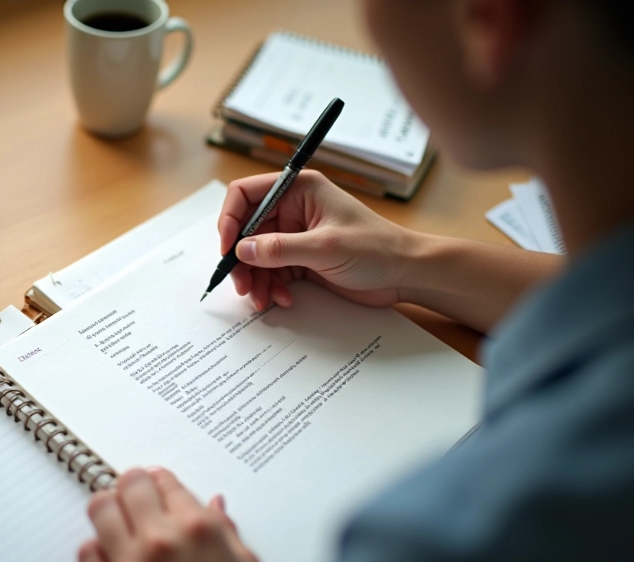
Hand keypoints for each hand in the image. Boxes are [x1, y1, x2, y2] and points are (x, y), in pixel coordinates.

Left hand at [79, 468, 261, 561]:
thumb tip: (216, 508)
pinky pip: (86, 552)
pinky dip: (95, 549)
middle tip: (137, 495)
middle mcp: (160, 540)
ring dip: (109, 510)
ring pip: (99, 508)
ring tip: (119, 520)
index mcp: (198, 530)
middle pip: (128, 483)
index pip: (165, 479)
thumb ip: (227, 534)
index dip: (161, 480)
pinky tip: (111, 554)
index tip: (159, 484)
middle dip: (132, 487)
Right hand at [219, 170, 418, 310]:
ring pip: (257, 255)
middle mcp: (293, 209)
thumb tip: (242, 250)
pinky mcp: (301, 258)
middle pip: (247, 230)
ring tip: (262, 299)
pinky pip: (272, 272)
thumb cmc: (376, 248)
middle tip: (242, 285)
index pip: (246, 194)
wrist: (405, 273)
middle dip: (241, 260)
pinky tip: (282, 299)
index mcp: (298, 189)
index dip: (230, 220)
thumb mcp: (324, 247)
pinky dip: (271, 287)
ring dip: (255, 279)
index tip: (227, 249)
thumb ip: (280, 248)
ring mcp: (296, 235)